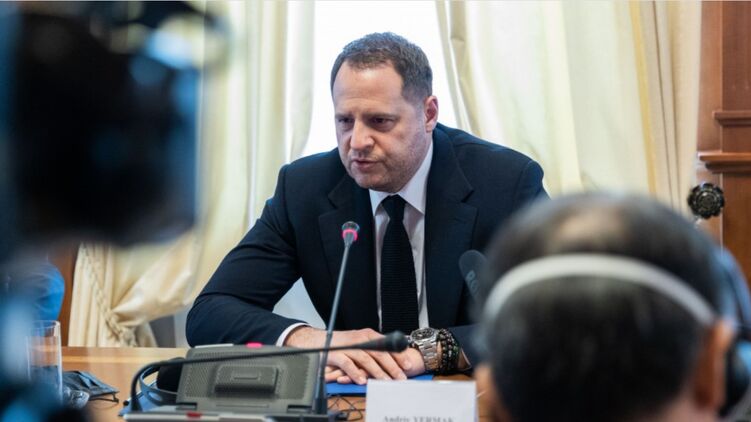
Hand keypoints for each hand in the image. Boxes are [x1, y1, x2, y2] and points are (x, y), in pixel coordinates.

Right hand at [284, 327, 425, 383]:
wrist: (319, 341)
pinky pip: (348, 364)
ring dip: (377, 372)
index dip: (398, 355)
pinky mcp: (336, 354)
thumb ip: (375, 349)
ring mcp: (349, 347)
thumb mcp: (361, 343)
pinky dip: (355, 373)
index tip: (408, 366)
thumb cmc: (342, 344)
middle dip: (392, 366)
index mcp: (368, 335)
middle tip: (400, 378)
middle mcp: (360, 339)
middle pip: (379, 353)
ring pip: (366, 359)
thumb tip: (393, 359)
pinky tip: (362, 381)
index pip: (387, 345)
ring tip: (385, 382)